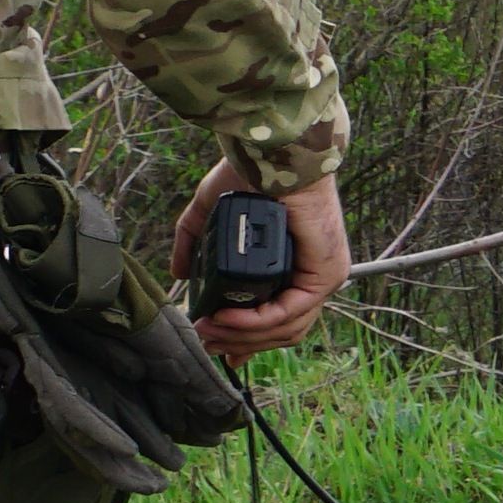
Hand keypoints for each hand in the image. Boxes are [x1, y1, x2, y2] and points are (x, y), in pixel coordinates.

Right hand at [172, 159, 348, 364]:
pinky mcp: (324, 275)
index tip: (220, 351)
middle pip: (281, 333)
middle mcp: (312, 274)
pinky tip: (226, 319)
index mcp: (293, 265)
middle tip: (207, 342)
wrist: (270, 152)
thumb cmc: (250, 175)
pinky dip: (254, 323)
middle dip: (240, 344)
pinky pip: (288, 313)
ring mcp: (323, 276)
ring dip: (242, 337)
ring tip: (209, 331)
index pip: (279, 319)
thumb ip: (194, 242)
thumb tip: (179, 274)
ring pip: (285, 330)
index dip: (248, 340)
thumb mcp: (211, 213)